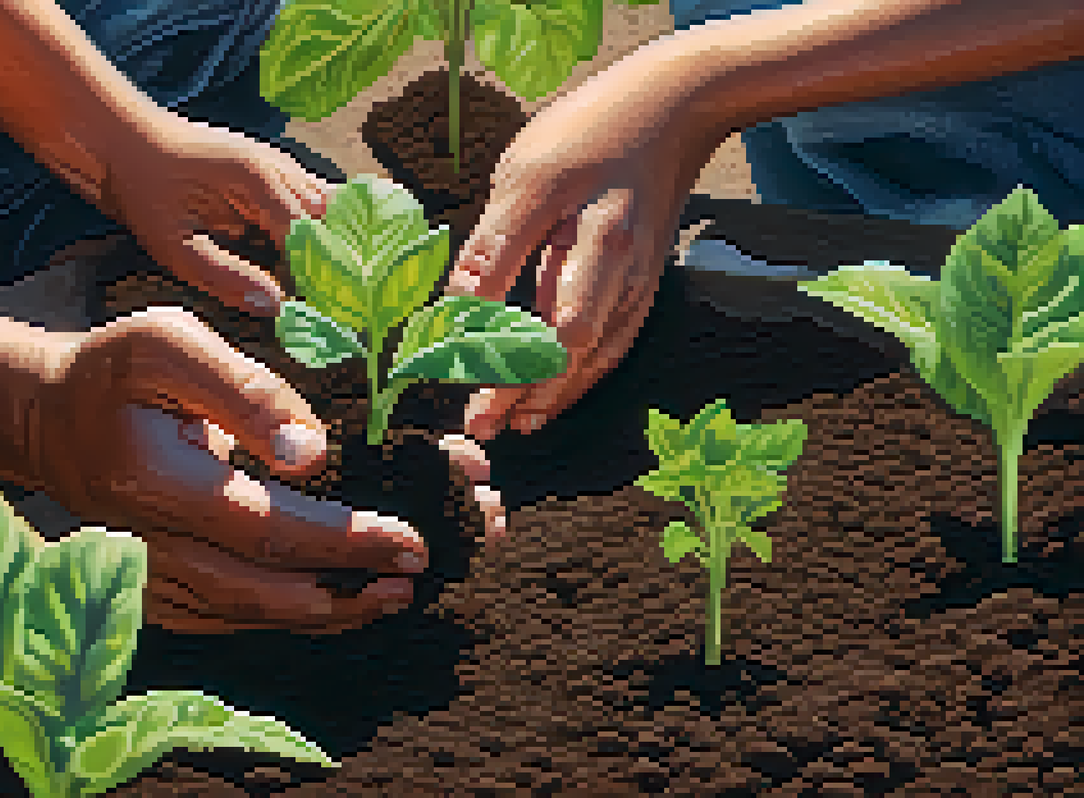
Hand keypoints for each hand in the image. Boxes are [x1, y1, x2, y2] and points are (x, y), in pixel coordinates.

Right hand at [24, 307, 499, 633]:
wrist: (47, 421)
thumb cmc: (113, 370)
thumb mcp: (167, 343)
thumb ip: (244, 392)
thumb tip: (314, 451)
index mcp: (158, 483)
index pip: (267, 528)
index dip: (344, 541)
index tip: (410, 541)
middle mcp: (152, 546)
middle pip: (265, 591)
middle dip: (351, 591)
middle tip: (418, 576)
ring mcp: (150, 577)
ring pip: (250, 614)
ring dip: (329, 612)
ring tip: (393, 596)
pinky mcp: (155, 591)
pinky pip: (228, 617)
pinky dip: (288, 613)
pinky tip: (337, 603)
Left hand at [96, 116, 334, 316]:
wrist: (125, 140)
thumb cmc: (144, 192)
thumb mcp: (173, 246)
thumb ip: (225, 276)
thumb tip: (277, 306)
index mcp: (257, 181)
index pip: (310, 236)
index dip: (318, 274)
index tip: (322, 311)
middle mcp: (277, 165)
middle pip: (330, 215)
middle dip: (333, 255)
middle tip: (330, 298)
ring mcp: (277, 160)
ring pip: (326, 200)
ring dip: (328, 236)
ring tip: (326, 278)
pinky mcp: (270, 164)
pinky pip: (309, 192)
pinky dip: (316, 221)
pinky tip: (308, 251)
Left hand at [444, 60, 726, 440]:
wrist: (669, 110)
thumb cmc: (589, 134)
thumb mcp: (528, 175)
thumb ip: (495, 243)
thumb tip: (456, 304)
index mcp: (595, 244)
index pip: (543, 323)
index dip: (498, 355)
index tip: (454, 376)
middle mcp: (622, 276)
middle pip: (570, 354)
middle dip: (522, 392)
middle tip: (478, 424)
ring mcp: (637, 286)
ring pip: (595, 361)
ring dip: (550, 397)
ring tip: (508, 425)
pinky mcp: (641, 290)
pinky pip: (611, 350)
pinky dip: (578, 381)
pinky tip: (547, 398)